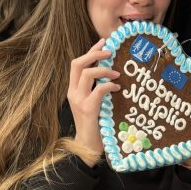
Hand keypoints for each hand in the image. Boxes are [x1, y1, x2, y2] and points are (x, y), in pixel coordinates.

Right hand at [67, 39, 120, 165]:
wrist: (87, 147)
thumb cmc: (95, 125)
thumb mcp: (94, 103)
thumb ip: (97, 89)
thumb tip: (113, 73)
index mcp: (73, 90)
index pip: (77, 64)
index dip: (90, 51)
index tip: (103, 42)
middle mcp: (73, 93)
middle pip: (77, 64)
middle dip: (94, 53)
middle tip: (110, 50)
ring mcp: (79, 100)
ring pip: (87, 74)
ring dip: (103, 69)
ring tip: (117, 72)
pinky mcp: (88, 109)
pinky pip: (98, 90)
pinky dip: (109, 85)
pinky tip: (117, 88)